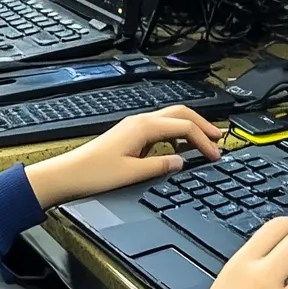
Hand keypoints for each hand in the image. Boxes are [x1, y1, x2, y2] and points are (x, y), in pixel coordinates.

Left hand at [25, 105, 221, 208]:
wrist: (68, 174)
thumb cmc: (94, 173)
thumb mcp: (132, 174)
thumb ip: (160, 166)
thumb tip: (181, 162)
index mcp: (143, 127)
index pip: (184, 126)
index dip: (203, 140)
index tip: (216, 154)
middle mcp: (140, 122)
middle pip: (179, 113)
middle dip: (202, 124)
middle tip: (219, 138)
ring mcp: (134, 127)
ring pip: (170, 118)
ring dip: (190, 127)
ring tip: (205, 140)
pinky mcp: (131, 136)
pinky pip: (160, 128)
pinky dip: (176, 133)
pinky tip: (180, 145)